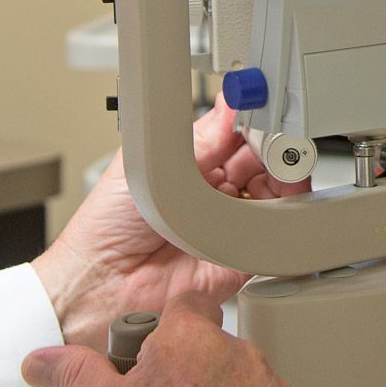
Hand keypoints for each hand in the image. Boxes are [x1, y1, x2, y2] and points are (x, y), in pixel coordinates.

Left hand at [32, 96, 306, 347]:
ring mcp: (230, 224)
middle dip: (276, 146)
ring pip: (278, 195)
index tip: (265, 110)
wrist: (99, 283)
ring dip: (286, 179)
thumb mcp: (147, 163)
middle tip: (276, 140)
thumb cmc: (106, 225)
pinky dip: (286, 219)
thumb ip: (196, 138)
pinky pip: (275, 237)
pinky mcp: (241, 259)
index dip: (254, 121)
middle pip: (264, 161)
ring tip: (280, 170)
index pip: (237, 133)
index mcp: (192, 162)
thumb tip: (231, 103)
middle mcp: (215, 192)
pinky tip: (281, 204)